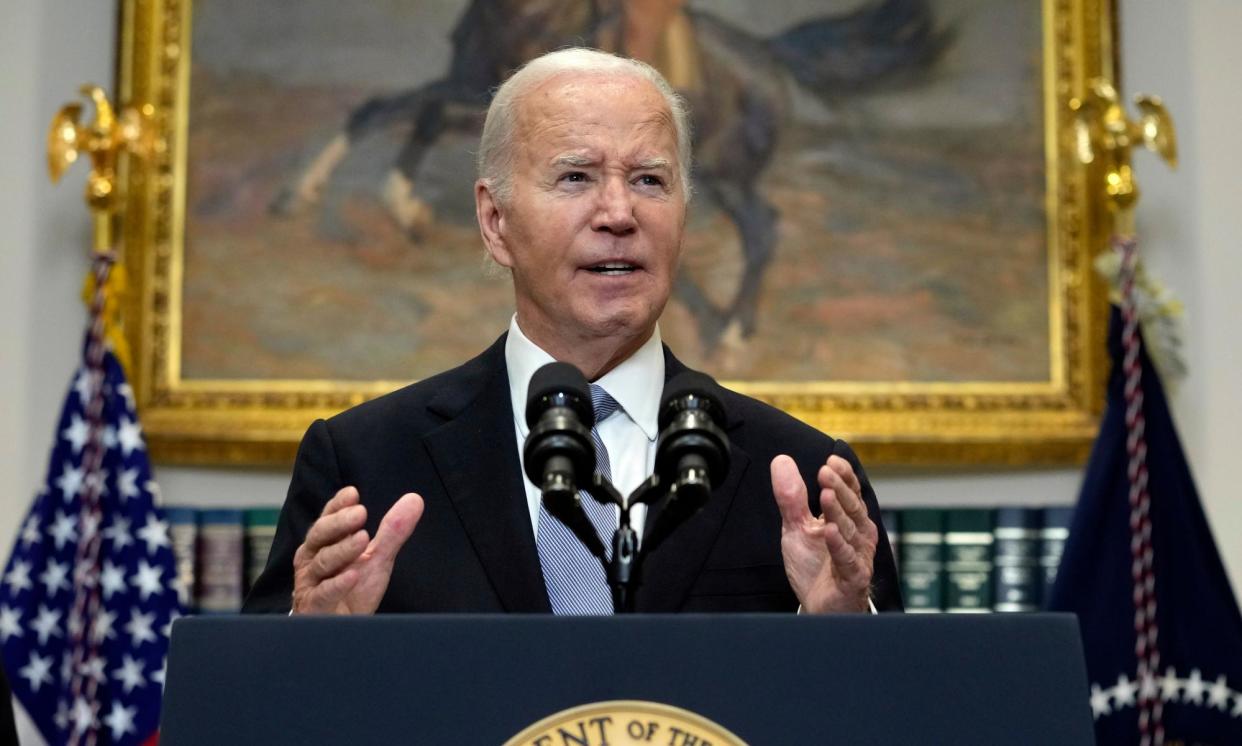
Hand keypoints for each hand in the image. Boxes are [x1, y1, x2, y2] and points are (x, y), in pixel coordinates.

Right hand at [291, 486, 423, 614]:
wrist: (341, 632)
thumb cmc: (352, 592)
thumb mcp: (377, 558)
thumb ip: (392, 531)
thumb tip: (415, 500)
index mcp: (324, 544)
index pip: (328, 519)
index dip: (338, 506)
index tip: (353, 493)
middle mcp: (312, 560)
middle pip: (320, 535)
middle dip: (339, 523)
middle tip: (360, 512)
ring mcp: (310, 584)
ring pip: (322, 562)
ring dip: (342, 550)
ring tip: (362, 538)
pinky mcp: (314, 608)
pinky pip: (323, 594)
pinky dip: (337, 584)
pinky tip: (352, 576)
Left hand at [770, 454, 875, 612]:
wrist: (819, 607)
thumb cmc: (815, 566)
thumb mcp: (797, 527)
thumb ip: (791, 497)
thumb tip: (781, 460)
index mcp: (849, 520)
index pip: (850, 493)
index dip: (843, 476)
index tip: (831, 460)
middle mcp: (858, 536)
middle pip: (852, 508)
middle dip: (839, 488)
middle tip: (825, 471)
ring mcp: (857, 557)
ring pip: (850, 531)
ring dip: (838, 512)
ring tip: (826, 493)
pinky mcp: (852, 579)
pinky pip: (847, 560)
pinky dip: (839, 545)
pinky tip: (829, 531)